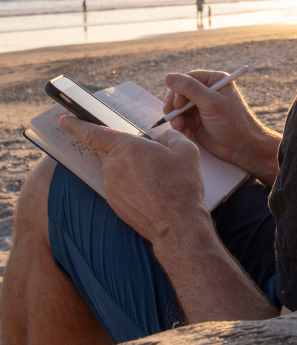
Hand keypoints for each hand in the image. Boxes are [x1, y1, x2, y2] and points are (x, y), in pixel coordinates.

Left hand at [58, 116, 207, 247]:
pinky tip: (153, 192)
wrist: (177, 224)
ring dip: (131, 170)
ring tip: (158, 180)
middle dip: (122, 150)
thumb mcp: (186, 151)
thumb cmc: (181, 185)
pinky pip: (120, 186)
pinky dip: (132, 186)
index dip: (76, 125)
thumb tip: (161, 139)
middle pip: (108, 151)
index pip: (94, 133)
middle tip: (147, 157)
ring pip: (116, 169)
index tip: (63, 120)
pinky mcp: (114, 202)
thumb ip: (169, 137)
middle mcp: (113, 166)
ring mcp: (111, 186)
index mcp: (127, 148)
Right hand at [163, 71, 279, 183]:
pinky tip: (187, 134)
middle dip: (174, 106)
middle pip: (179, 93)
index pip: (187, 79)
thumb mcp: (211, 102)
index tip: (177, 104)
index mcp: (214, 81)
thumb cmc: (232, 122)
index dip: (178, 90)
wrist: (243, 148)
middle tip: (171, 116)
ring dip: (176, 118)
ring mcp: (202, 107)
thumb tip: (168, 77)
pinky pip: (181, 120)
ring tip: (181, 128)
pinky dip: (181, 127)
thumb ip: (189, 88)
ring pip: (178, 108)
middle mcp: (207, 92)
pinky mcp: (197, 121)